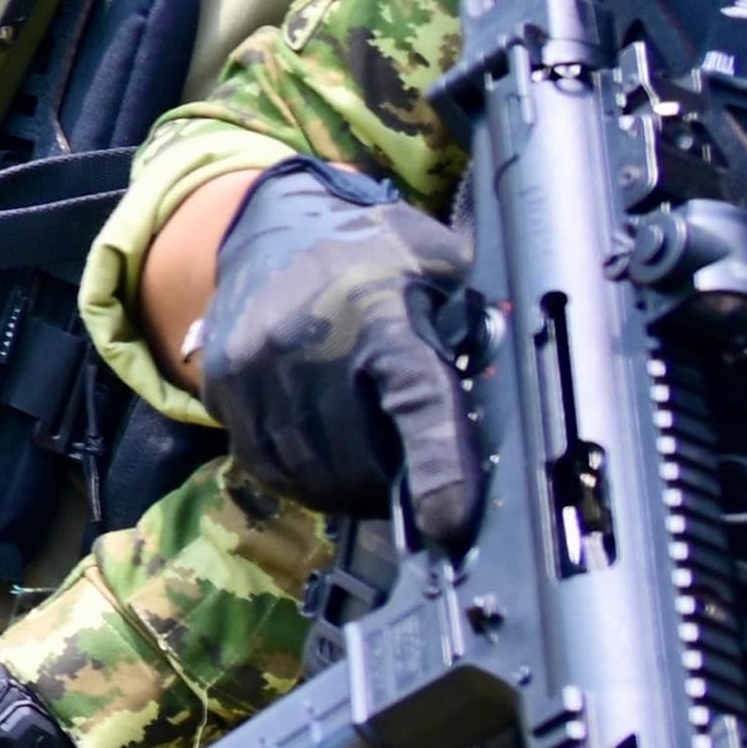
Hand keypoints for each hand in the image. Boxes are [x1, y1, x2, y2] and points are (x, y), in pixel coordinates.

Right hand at [198, 158, 482, 546]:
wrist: (269, 222)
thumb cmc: (368, 250)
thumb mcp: (433, 262)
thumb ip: (470, 319)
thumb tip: (525, 381)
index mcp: (384, 313)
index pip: (418, 400)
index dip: (438, 467)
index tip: (448, 525)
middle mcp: (312, 342)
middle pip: (360, 458)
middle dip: (389, 479)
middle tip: (405, 470)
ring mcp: (258, 368)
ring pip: (310, 472)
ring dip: (344, 484)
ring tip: (362, 461)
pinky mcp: (221, 387)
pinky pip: (266, 464)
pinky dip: (299, 474)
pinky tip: (318, 450)